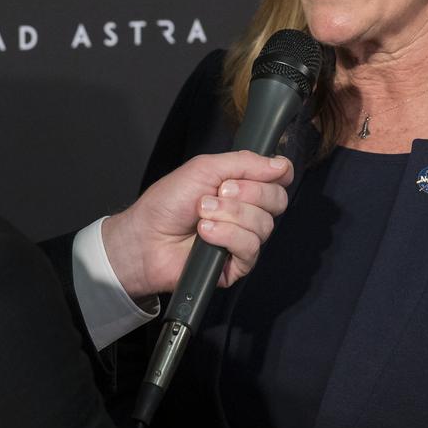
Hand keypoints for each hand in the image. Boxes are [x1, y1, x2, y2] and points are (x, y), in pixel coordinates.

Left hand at [101, 151, 292, 299]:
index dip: (276, 175)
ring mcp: (243, 239)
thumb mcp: (204, 169)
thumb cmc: (168, 202)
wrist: (145, 237)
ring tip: (202, 213)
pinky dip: (227, 235)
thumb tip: (281, 165)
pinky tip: (206, 233)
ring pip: (264, 225)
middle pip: (277, 201)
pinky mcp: (237, 265)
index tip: (262, 173)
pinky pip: (250, 248)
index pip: (278, 179)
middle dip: (249, 193)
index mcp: (242, 187)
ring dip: (230, 215)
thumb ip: (243, 163)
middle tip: (220, 191)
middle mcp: (247, 212)